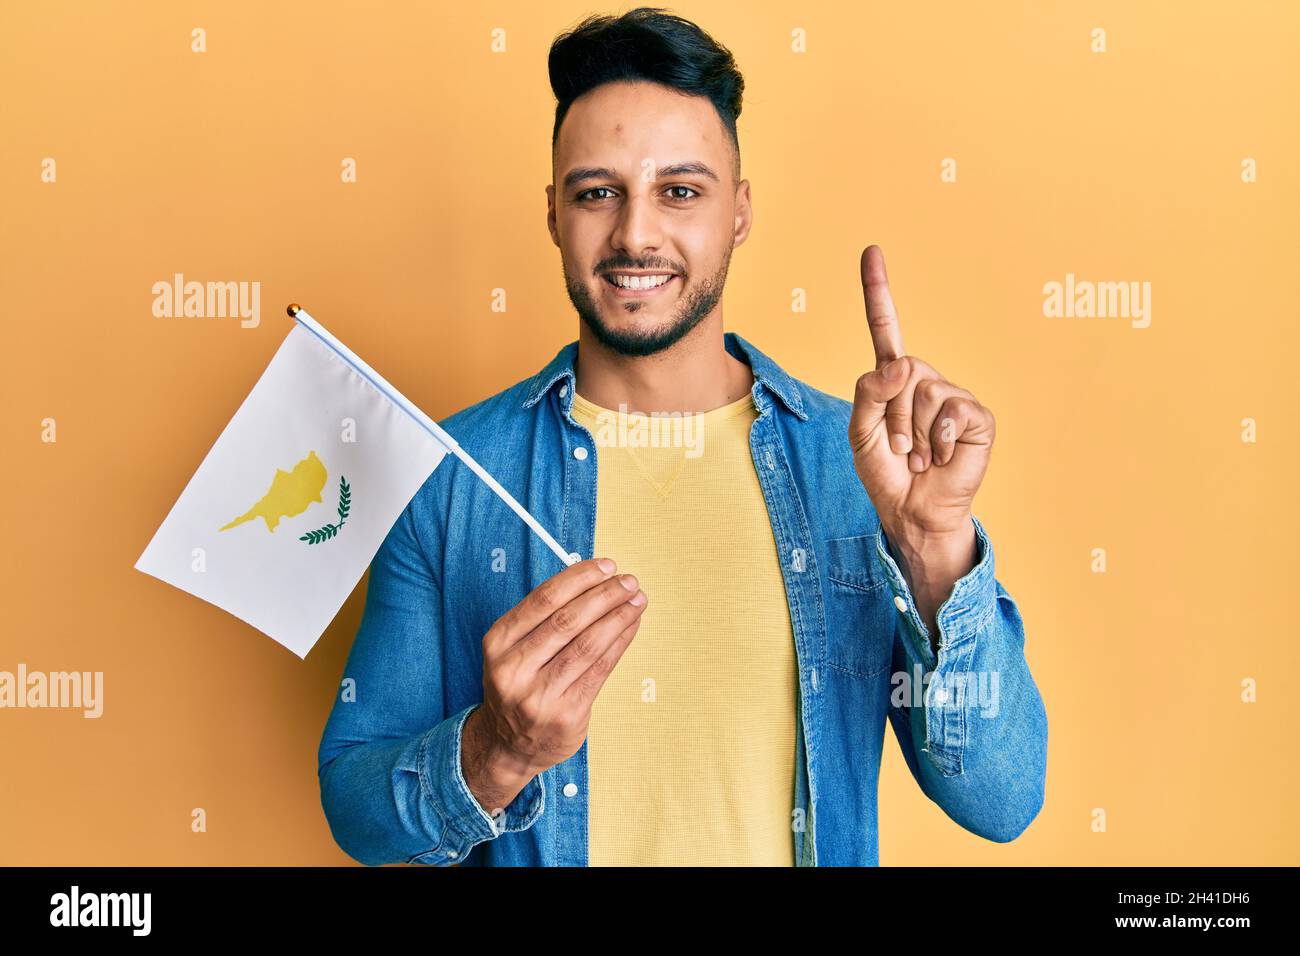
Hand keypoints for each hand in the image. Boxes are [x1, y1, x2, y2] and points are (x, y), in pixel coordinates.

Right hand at [461, 557, 646, 818]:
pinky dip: (620, 642)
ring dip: (618, 617)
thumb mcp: (513, 649)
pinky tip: (631, 625)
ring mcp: (539, 696)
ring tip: (637, 600)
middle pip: (568, 620)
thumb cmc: (520, 683)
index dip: (579, 578)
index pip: (544, 599)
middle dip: (604, 595)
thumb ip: (545, 617)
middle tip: (629, 581)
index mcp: (498, 642)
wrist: (508, 745)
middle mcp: (513, 669)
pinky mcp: (566, 715)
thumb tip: (595, 579)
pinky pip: (600, 670)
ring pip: (588, 645)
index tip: (606, 566)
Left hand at [848, 245, 994, 544]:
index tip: (871, 250)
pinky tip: (941, 457)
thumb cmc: (885, 472)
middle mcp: (924, 381)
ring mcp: (953, 397)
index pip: (886, 329)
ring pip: (925, 392)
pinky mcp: (977, 417)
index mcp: (893, 380)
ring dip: (914, 433)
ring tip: (918, 456)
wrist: (912, 511)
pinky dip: (939, 440)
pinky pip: (952, 411)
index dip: (878, 291)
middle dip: (893, 416)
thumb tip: (902, 363)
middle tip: (899, 448)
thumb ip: (869, 393)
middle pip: (903, 370)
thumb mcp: (860, 433)